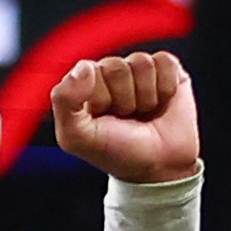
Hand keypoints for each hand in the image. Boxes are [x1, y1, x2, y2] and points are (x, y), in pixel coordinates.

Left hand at [52, 50, 198, 182]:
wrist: (160, 168)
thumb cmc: (117, 152)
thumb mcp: (76, 137)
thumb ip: (64, 100)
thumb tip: (84, 67)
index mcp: (84, 84)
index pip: (89, 71)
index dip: (100, 98)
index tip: (104, 119)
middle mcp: (110, 73)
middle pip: (117, 67)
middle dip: (124, 99)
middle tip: (126, 118)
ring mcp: (139, 70)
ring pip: (142, 64)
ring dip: (146, 96)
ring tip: (143, 113)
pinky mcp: (167, 70)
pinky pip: (165, 62)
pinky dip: (166, 87)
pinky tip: (161, 103)